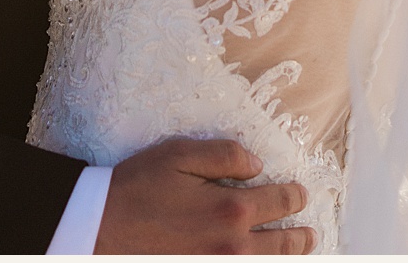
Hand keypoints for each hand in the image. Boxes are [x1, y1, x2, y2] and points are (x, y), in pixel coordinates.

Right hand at [94, 137, 311, 254]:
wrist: (97, 231)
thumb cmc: (136, 190)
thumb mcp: (179, 155)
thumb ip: (224, 155)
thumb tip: (257, 165)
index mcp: (230, 209)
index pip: (278, 203)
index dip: (295, 197)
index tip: (301, 194)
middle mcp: (231, 246)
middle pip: (280, 244)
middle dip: (299, 236)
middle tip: (309, 233)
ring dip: (285, 258)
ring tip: (298, 252)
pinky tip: (258, 261)